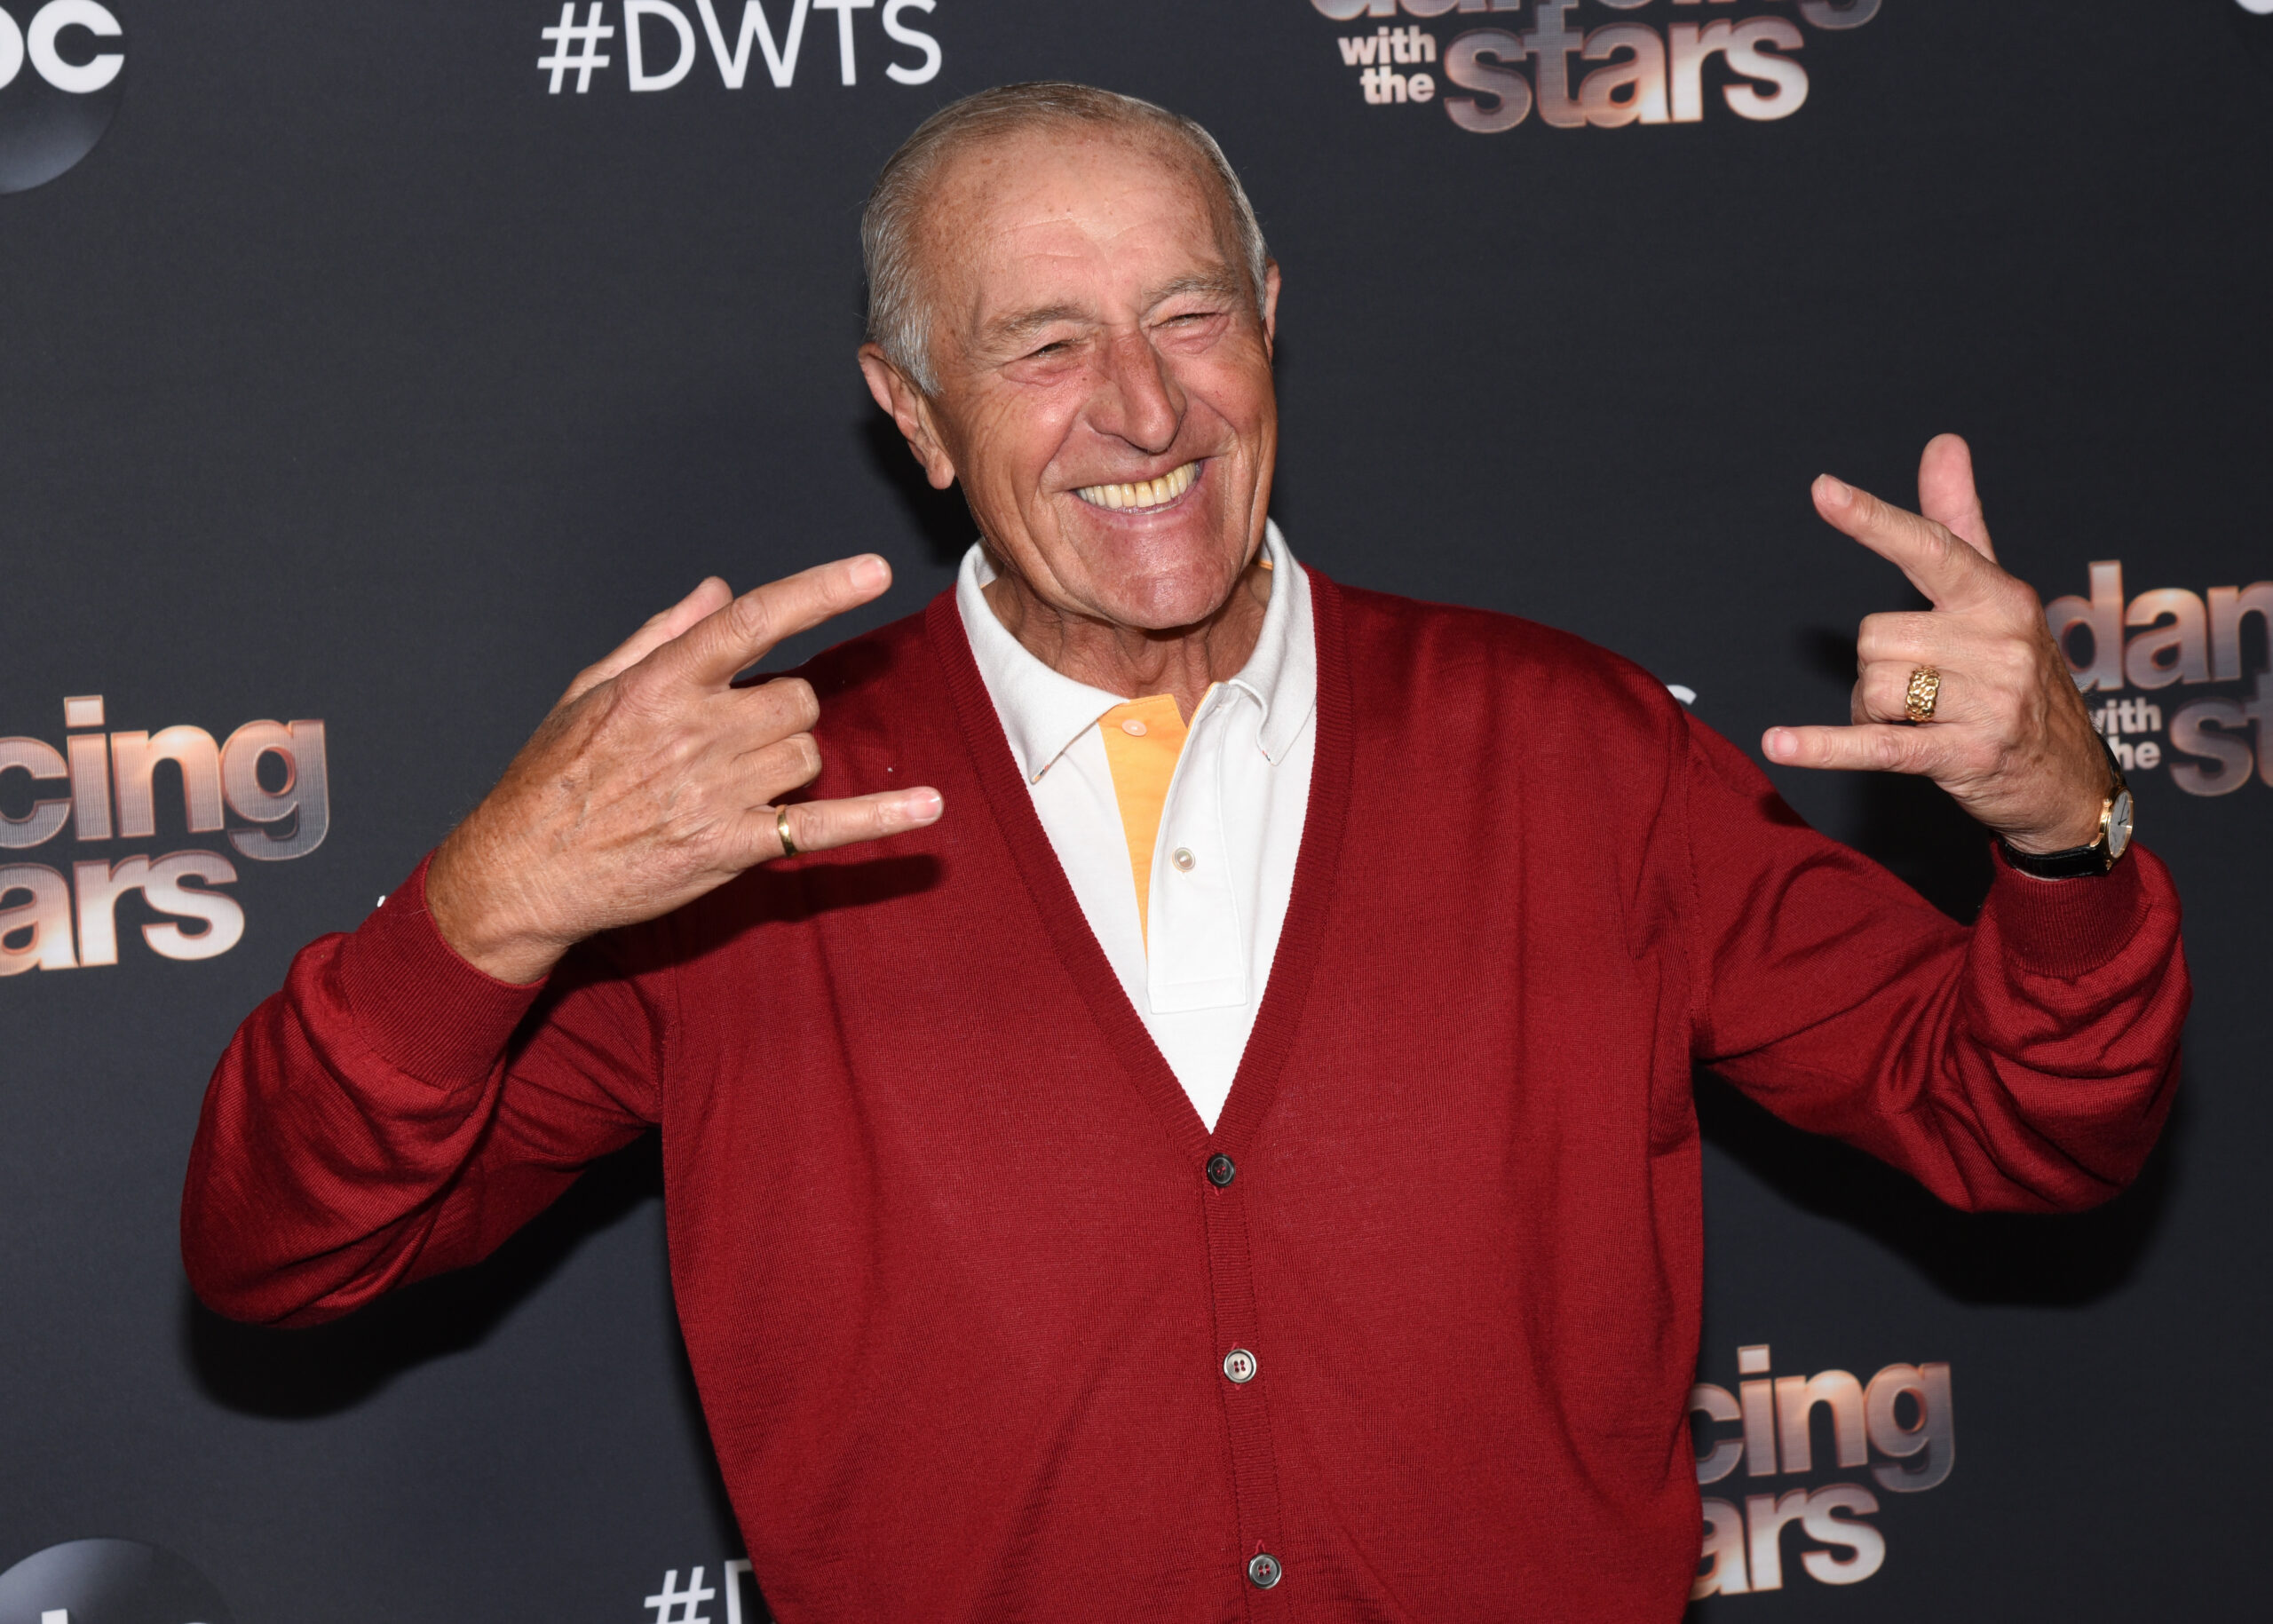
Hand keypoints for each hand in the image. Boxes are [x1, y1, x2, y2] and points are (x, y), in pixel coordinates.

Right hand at [426, 556, 943, 983]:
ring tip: (729, 781)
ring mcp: (715, 793)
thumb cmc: (551, 776)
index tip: (872, 571)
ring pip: (806, 753)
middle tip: (734, 736)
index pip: (753, 622)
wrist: (520, 871)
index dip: (819, 591)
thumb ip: (661, 635)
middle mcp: (694, 732)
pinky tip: (930, 809)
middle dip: (783, 710)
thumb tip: (717, 590)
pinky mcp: (730, 848)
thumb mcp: (589, 688)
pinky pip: (821, 826)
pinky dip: (880, 819)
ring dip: (788, 760)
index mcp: (659, 683)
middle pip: (797, 698)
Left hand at [1762, 435, 2109, 855]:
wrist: (2068, 780)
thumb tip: (1942, 442)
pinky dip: (1824, 747)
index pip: (1928, 548)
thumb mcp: (1996, 597)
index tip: (1823, 490)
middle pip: (1874, 637)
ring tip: (1926, 721)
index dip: (1873, 520)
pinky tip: (1779, 744)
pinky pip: (1875, 745)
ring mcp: (1986, 701)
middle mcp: (1999, 642)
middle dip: (1880, 668)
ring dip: (1875, 711)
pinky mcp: (1962, 755)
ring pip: (1870, 687)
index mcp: (1999, 595)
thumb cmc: (2019, 678)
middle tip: (1926, 690)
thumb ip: (1958, 522)